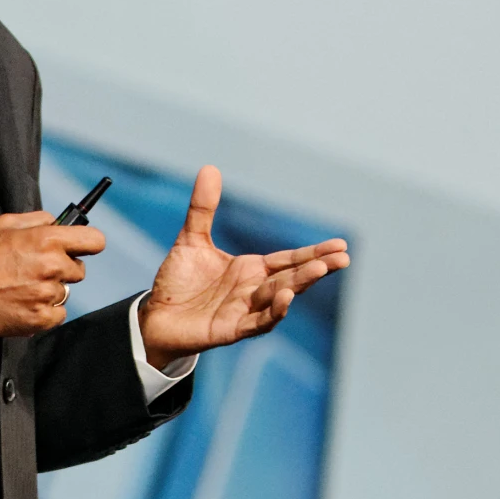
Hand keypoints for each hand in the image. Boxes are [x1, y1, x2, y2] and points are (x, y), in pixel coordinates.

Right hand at [0, 210, 104, 335]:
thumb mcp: (4, 224)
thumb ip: (37, 220)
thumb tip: (57, 222)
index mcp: (47, 240)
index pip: (94, 241)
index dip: (88, 244)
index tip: (81, 248)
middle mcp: (52, 267)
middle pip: (79, 270)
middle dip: (63, 269)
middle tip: (36, 270)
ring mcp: (47, 295)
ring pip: (65, 292)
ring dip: (50, 290)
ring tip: (23, 288)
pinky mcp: (40, 319)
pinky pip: (58, 314)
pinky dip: (45, 311)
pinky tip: (24, 303)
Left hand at [138, 166, 348, 367]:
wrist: (156, 317)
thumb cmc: (178, 282)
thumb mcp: (192, 240)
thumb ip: (203, 208)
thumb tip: (210, 168)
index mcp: (251, 270)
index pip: (289, 260)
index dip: (314, 253)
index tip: (341, 246)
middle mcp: (253, 291)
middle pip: (291, 277)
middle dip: (317, 268)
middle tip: (343, 258)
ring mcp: (245, 312)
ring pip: (278, 298)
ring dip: (299, 285)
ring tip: (318, 270)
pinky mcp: (230, 330)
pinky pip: (257, 323)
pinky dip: (272, 312)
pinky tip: (285, 298)